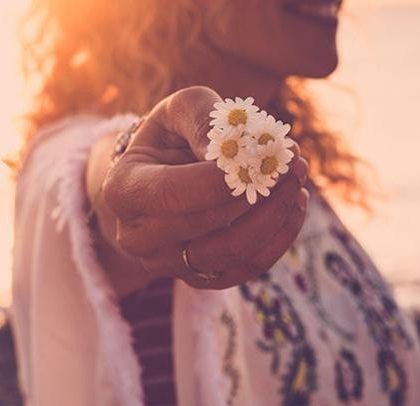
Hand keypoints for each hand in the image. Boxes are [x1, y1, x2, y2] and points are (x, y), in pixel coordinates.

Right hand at [99, 86, 308, 289]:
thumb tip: (239, 154)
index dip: (220, 180)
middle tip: (294, 161)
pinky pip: (246, 269)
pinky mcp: (198, 279)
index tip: (263, 156)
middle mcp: (136, 237)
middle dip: (258, 193)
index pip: (171, 194)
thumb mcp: (181, 110)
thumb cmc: (172, 136)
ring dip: (274, 218)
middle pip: (205, 227)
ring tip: (297, 182)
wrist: (161, 174)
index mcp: (122, 190)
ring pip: (230, 253)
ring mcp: (165, 265)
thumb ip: (205, 121)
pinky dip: (278, 239)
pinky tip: (294, 206)